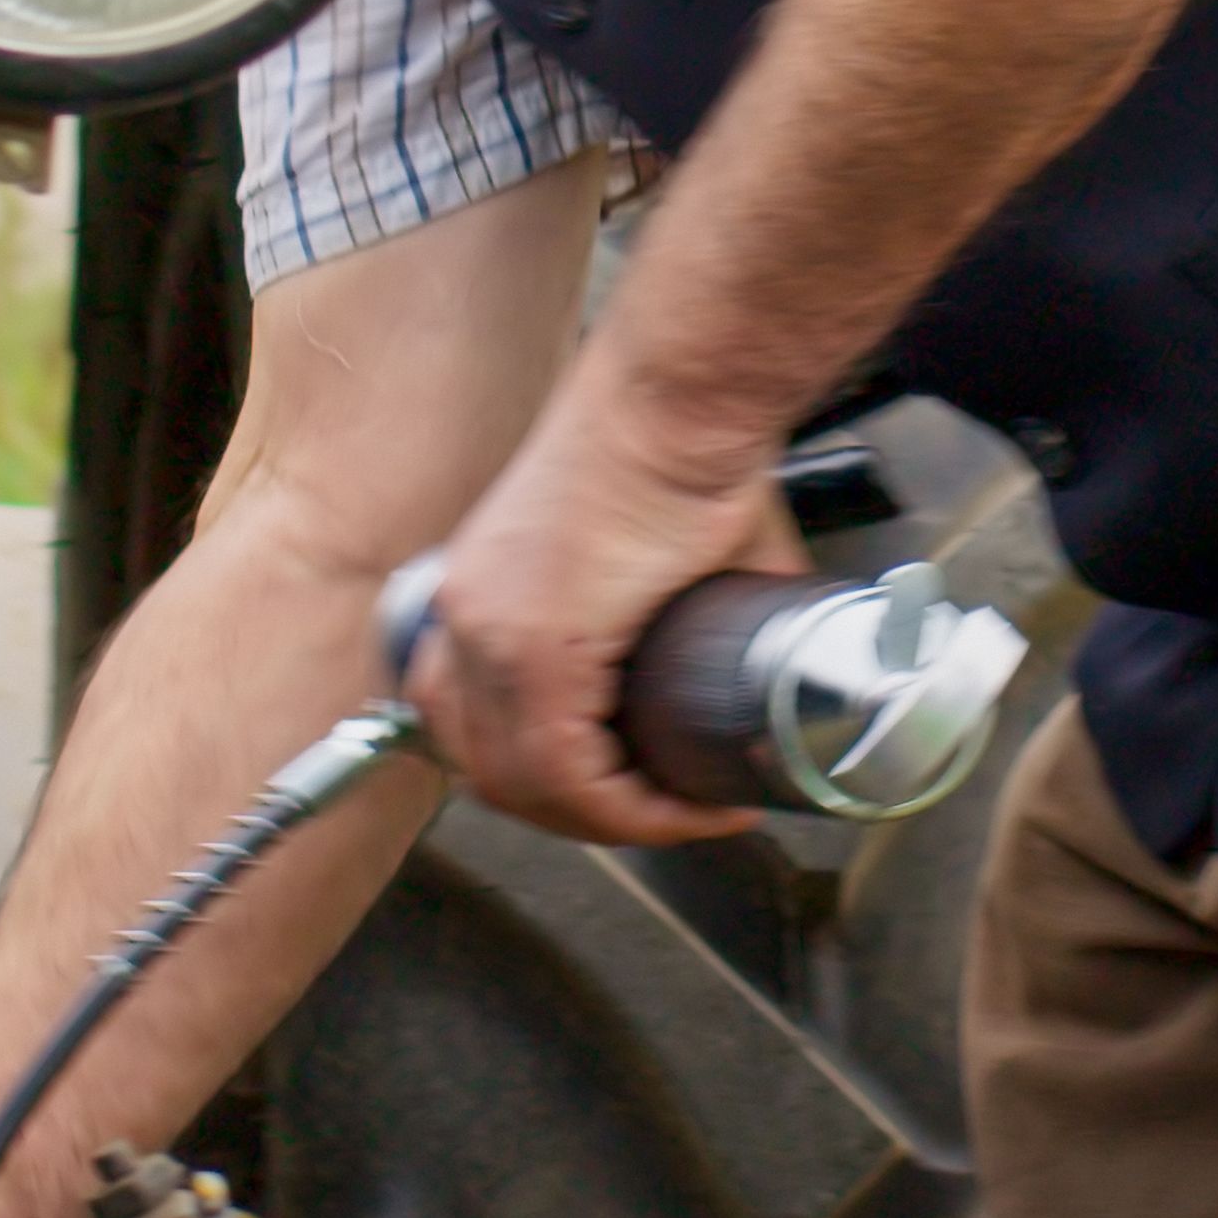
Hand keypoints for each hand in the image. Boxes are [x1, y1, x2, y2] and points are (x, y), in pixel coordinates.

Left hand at [409, 387, 792, 846]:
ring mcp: (490, 633)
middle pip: (492, 768)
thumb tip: (751, 664)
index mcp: (483, 596)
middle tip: (663, 812)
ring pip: (525, 786)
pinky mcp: (538, 646)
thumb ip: (684, 613)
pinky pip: (569, 774)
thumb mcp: (662, 550)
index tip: (636, 789)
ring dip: (610, 821)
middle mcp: (466, 617)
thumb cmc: (684, 443)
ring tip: (686, 815)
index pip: (481, 727)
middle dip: (581, 812)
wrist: (686, 396)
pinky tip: (689, 807)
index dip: (553, 781)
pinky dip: (631, 810)